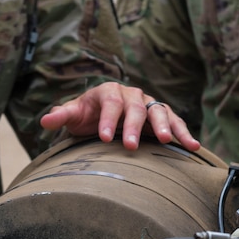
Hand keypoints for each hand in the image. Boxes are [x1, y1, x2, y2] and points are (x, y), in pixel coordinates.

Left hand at [40, 82, 200, 150]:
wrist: (103, 116)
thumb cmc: (88, 116)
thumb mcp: (74, 115)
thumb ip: (62, 116)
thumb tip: (44, 121)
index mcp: (109, 91)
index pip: (110, 102)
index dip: (108, 119)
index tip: (104, 137)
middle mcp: (132, 95)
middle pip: (136, 107)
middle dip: (134, 126)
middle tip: (130, 146)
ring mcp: (149, 104)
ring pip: (159, 112)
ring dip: (165, 126)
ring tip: (168, 141)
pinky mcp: (162, 116)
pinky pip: (175, 122)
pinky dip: (185, 133)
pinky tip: (194, 146)